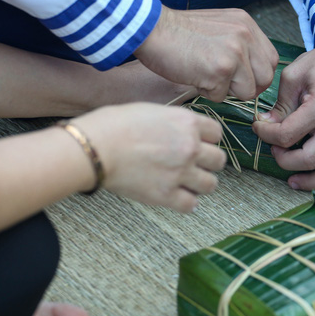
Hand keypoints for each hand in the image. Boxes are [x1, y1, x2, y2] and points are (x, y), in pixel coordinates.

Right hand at [71, 103, 225, 211]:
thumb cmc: (114, 125)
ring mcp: (180, 172)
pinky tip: (178, 198)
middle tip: (194, 165)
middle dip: (208, 163)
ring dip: (201, 184)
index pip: (217, 133)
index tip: (200, 144)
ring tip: (187, 183)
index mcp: (187, 122)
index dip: (208, 140)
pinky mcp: (166, 195)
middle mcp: (190, 147)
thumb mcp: (151, 110)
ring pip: (210, 184)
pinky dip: (187, 203)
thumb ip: (173, 122)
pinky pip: (191, 205)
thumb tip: (181, 130)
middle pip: (219, 160)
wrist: (95, 147)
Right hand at [134, 6, 277, 102]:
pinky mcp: (220, 70)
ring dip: (226, 91)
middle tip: (224, 83)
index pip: (271, 60)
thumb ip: (240, 44)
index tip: (242, 79)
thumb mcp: (220, 27)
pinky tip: (194, 75)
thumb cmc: (179, 33)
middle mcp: (245, 36)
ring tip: (205, 75)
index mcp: (247, 24)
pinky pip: (221, 96)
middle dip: (246, 87)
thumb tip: (254, 72)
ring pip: (247, 91)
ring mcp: (234, 53)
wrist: (151, 29)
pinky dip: (207, 92)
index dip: (258, 75)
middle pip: (265, 78)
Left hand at [252, 28, 314, 189]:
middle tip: (275, 149)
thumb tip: (267, 124)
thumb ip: (280, 104)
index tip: (260, 127)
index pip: (286, 135)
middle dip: (283, 159)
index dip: (266, 135)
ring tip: (295, 180)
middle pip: (308, 159)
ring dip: (313, 181)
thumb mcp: (293, 75)